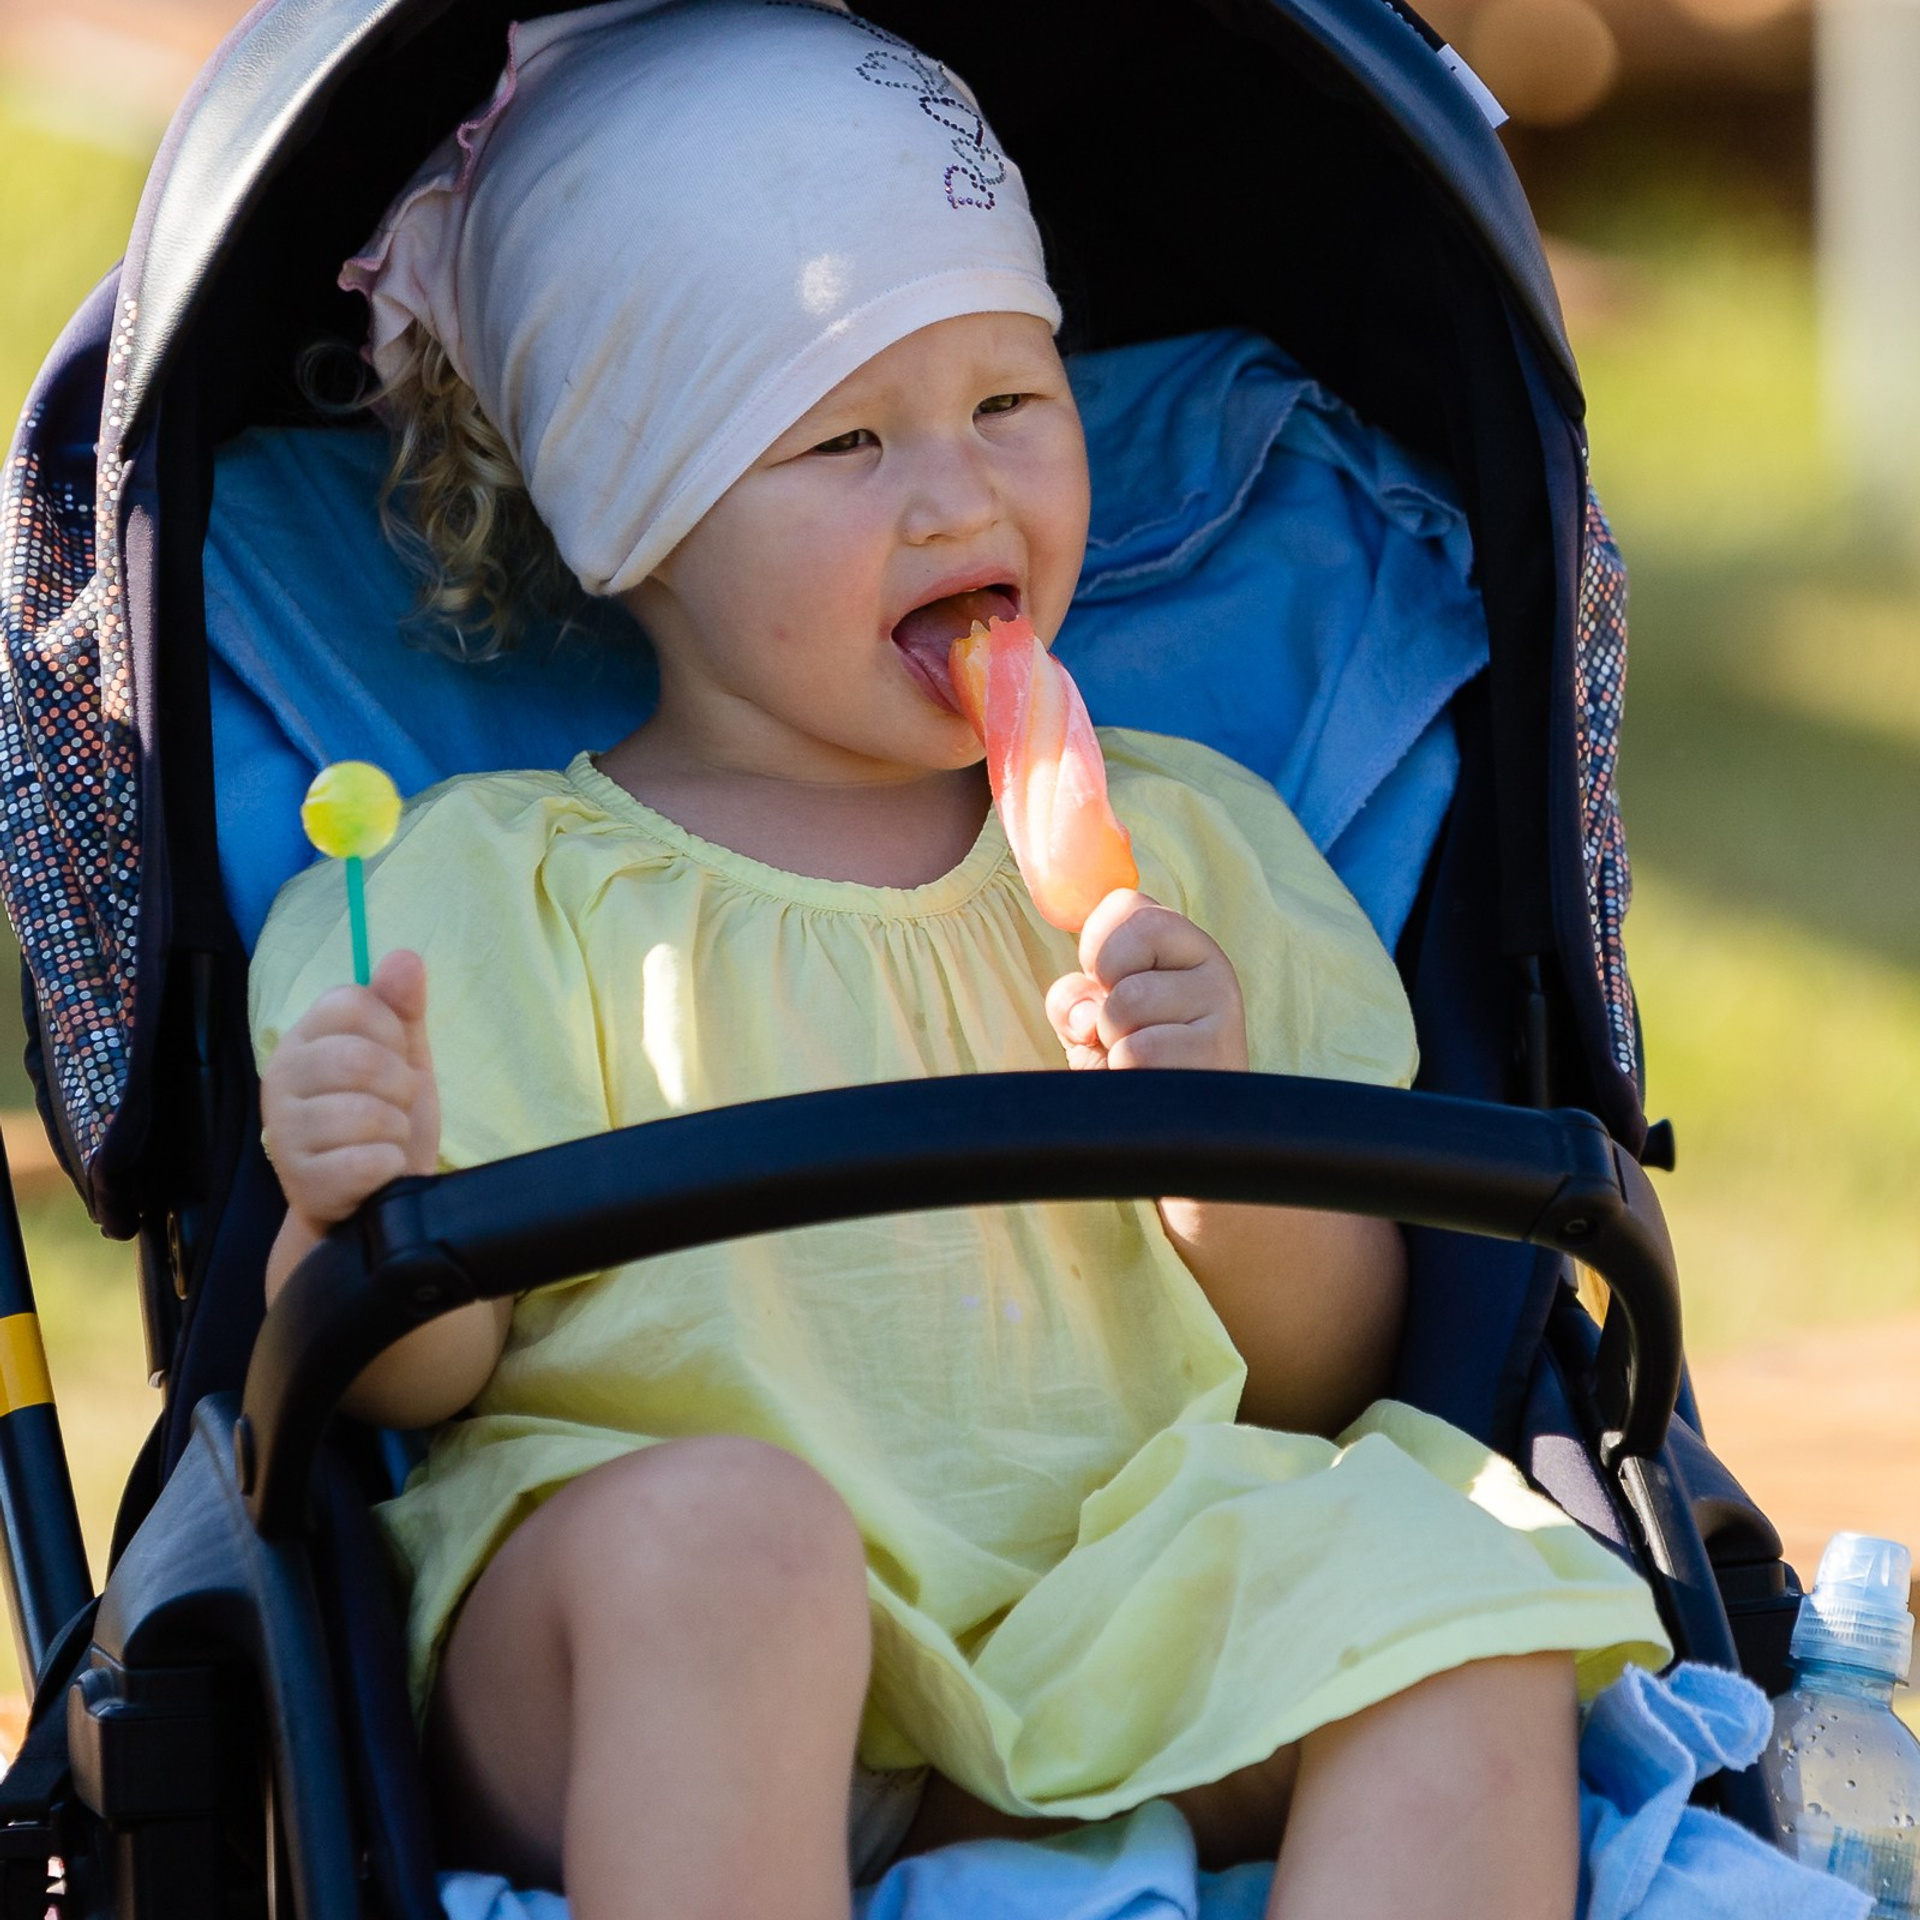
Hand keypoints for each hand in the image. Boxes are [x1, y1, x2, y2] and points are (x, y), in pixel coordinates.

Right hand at [260, 949, 440, 1230]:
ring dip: (397, 1129)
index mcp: (304, 1039)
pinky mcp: (303, 1182)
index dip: (391, 1032)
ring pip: (368, 1113)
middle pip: (360, 1058)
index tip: (393, 1057)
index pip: (352, 1003)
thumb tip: (404, 956)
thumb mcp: (403, 1054)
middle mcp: (280, 1079)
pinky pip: (370, 1161)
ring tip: (383, 1138)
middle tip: (395, 1105)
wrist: (374, 1195)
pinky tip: (378, 1170)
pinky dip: (392, 1165)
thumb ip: (402, 1005)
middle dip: (400, 1085)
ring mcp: (285, 1132)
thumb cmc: (386, 1115)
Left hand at [1044, 890, 1247, 1072]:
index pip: (1127, 904)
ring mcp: (1223, 1011)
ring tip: (1139, 1062)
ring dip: (1113, 1042)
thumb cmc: (1129, 1069)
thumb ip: (1074, 998)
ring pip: (1127, 1004)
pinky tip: (1152, 1082)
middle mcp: (1213, 969)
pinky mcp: (1219, 1055)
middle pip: (1122, 953)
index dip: (1095, 945)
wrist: (1172, 1137)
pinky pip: (1139, 1051)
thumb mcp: (1091, 1022)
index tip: (1101, 980)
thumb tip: (1084, 1010)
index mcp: (1184, 946)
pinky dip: (1126, 1072)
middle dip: (1102, 999)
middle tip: (1121, 1029)